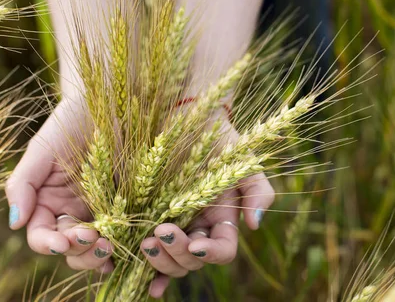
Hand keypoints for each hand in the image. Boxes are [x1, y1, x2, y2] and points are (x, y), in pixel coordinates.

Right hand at [5, 97, 114, 272]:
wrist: (110, 102)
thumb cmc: (71, 122)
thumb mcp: (42, 149)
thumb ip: (22, 184)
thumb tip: (14, 223)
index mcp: (47, 202)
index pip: (41, 235)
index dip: (49, 244)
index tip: (63, 242)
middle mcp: (71, 212)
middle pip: (68, 248)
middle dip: (79, 251)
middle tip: (95, 240)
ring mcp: (99, 211)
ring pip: (93, 248)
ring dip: (98, 255)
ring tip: (110, 245)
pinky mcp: (126, 206)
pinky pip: (122, 234)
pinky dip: (123, 247)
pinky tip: (127, 251)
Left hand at [141, 123, 275, 298]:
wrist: (187, 118)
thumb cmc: (218, 140)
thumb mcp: (243, 161)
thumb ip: (257, 191)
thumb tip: (254, 224)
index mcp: (221, 220)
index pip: (222, 250)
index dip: (210, 253)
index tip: (196, 244)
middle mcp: (197, 229)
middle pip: (192, 261)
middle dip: (179, 253)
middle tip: (162, 231)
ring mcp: (173, 227)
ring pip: (170, 262)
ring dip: (160, 261)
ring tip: (146, 243)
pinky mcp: (148, 220)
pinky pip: (148, 252)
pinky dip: (145, 270)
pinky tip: (137, 276)